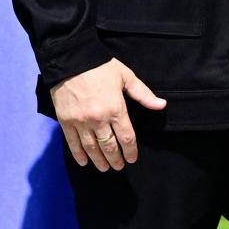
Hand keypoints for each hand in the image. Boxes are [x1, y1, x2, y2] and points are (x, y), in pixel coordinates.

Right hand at [50, 57, 166, 170]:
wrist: (71, 60)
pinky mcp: (66, 122)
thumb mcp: (126, 77)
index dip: (130, 150)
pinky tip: (84, 162)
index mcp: (116, 109)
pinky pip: (72, 143)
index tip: (132, 158)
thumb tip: (162, 105)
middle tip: (119, 166)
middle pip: (108, 146)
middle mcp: (98, 119)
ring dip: (99, 160)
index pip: (126, 137)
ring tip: (104, 168)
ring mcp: (80, 122)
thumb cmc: (101, 67)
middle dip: (115, 159)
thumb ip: (143, 94)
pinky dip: (78, 155)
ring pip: (91, 148)